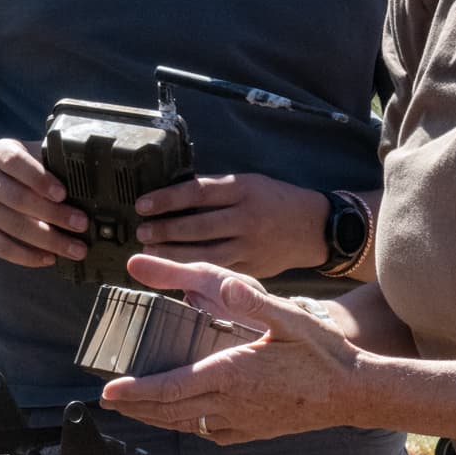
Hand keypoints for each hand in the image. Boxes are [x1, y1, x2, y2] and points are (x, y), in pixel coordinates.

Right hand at [0, 138, 87, 268]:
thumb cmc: (12, 167)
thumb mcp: (26, 153)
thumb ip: (48, 162)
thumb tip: (84, 180)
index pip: (16, 163)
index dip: (40, 179)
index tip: (63, 194)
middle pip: (19, 200)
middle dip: (55, 214)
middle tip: (81, 224)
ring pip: (14, 226)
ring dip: (49, 240)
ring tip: (75, 248)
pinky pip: (2, 248)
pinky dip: (28, 256)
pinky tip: (50, 258)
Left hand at [99, 255, 364, 442]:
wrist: (354, 393)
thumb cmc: (323, 354)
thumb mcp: (292, 319)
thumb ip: (256, 303)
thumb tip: (226, 285)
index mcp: (233, 374)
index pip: (171, 387)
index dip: (136, 391)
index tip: (108, 391)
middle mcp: (231, 404)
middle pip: (169, 412)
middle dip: (134, 408)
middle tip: (107, 401)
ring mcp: (242, 422)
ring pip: (185, 425)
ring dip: (154, 418)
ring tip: (132, 409)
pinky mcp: (252, 432)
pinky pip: (208, 433)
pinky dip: (185, 426)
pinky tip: (181, 419)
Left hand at [133, 173, 331, 276]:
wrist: (314, 227)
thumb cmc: (275, 200)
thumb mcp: (250, 183)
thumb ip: (217, 190)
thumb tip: (173, 197)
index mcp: (244, 189)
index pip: (197, 191)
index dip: (167, 199)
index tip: (142, 205)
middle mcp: (247, 217)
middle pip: (197, 225)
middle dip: (164, 230)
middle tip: (142, 232)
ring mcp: (250, 246)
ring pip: (204, 254)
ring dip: (172, 254)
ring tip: (148, 252)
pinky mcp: (252, 267)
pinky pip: (217, 271)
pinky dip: (193, 271)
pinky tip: (174, 269)